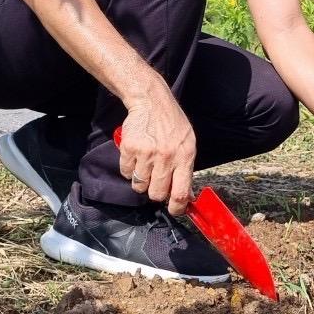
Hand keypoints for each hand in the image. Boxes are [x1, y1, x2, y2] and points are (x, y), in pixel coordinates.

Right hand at [116, 85, 196, 215]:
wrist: (151, 102)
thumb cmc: (172, 124)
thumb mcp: (188, 144)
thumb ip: (186, 169)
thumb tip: (187, 196)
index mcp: (184, 157)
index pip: (180, 193)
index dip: (176, 208)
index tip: (174, 210)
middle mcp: (166, 157)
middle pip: (156, 194)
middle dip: (156, 192)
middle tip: (157, 181)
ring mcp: (146, 154)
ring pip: (139, 186)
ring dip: (141, 180)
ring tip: (146, 164)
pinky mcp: (129, 149)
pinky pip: (125, 173)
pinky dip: (129, 168)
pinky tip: (136, 155)